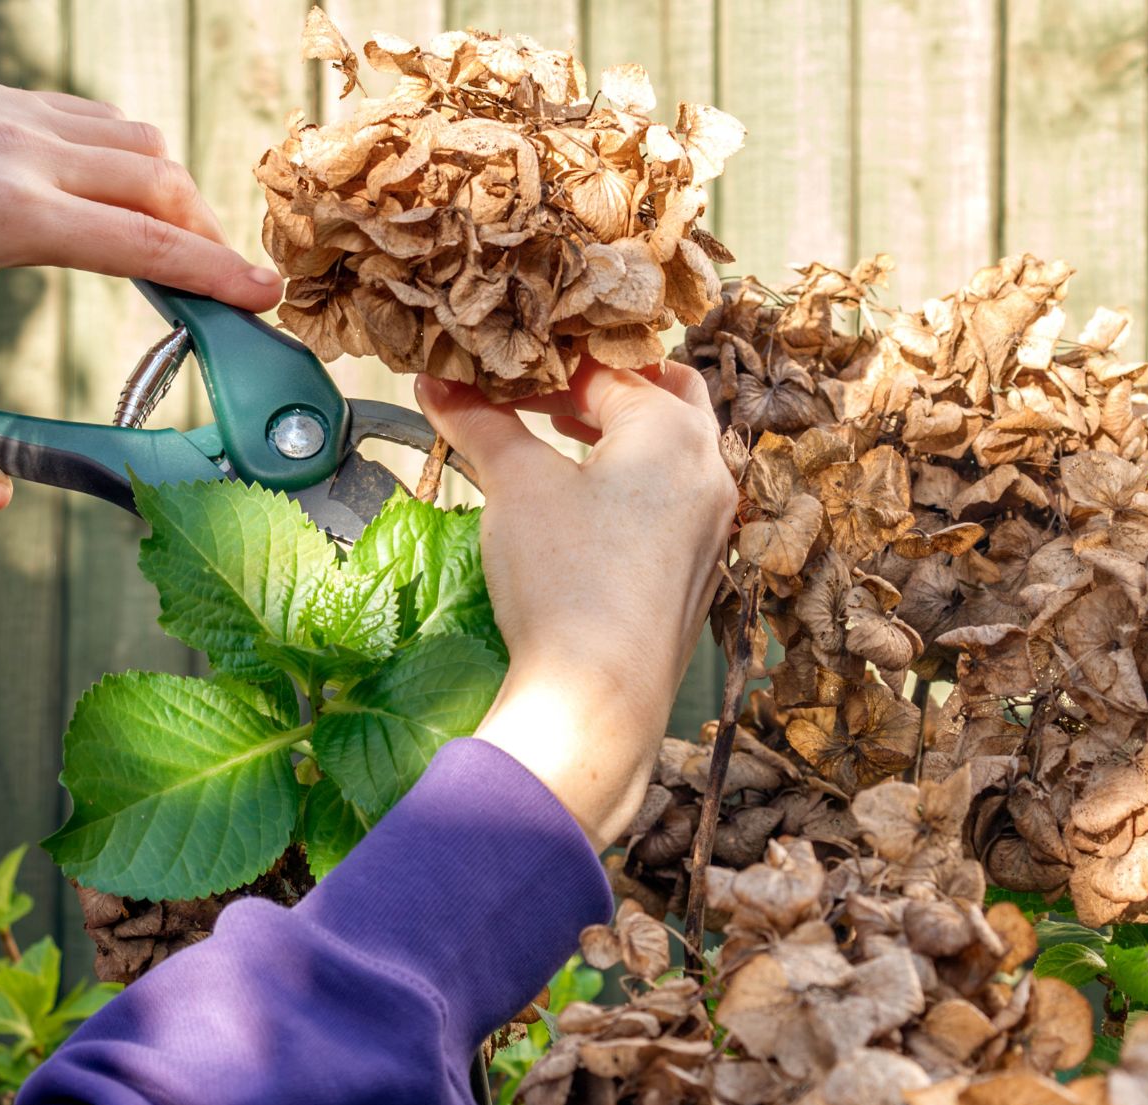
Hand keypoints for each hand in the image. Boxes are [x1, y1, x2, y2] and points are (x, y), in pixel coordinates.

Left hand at [0, 84, 282, 507]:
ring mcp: (9, 116)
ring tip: (185, 253)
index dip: (218, 272)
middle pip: (161, 185)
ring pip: (138, 144)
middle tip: (230, 291)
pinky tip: (128, 205)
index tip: (266, 296)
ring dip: (174, 196)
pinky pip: (98, 121)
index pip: (146, 243)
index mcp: (8, 216)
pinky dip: (131, 161)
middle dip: (209, 237)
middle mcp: (19, 152)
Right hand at [415, 361, 736, 849]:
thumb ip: (479, 423)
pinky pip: (674, 497)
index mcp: (673, 430)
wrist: (599, 695)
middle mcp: (708, 468)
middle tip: (547, 390)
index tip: (501, 371)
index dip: (547, 367)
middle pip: (665, 394)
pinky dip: (635, 480)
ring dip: (621, 432)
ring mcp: (712, 522)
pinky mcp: (699, 567)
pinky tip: (588, 502)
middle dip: (605, 386)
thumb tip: (435, 382)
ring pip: (674, 448)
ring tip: (561, 434)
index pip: (606, 372)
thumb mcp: (516, 484)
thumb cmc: (565, 577)